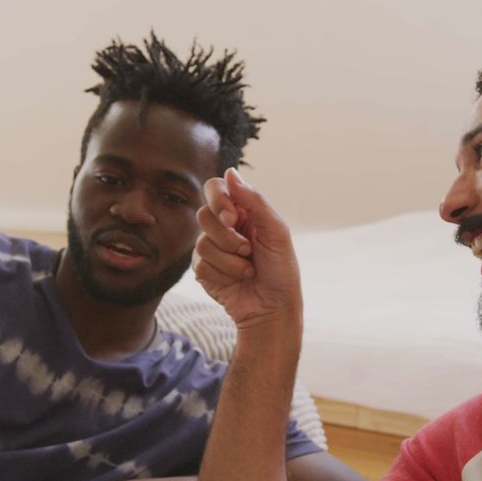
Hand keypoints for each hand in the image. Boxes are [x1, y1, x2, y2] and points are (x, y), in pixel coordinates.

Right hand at [194, 168, 301, 328]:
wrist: (273, 307)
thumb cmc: (281, 269)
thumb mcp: (276, 231)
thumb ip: (254, 201)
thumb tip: (230, 172)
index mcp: (243, 211)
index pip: (215, 188)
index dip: (219, 200)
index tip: (232, 217)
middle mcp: (224, 226)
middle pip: (204, 214)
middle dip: (227, 237)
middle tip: (248, 250)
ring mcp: (211, 247)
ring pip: (201, 242)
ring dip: (230, 260)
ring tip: (248, 269)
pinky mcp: (203, 269)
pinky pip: (200, 264)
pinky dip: (223, 274)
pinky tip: (237, 280)